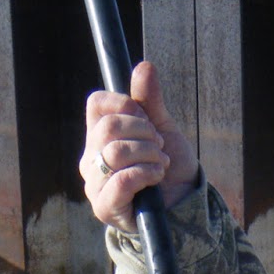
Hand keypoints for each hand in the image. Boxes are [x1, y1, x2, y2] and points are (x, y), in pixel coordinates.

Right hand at [80, 60, 198, 232]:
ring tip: (161, 162)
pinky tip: (156, 176)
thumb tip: (144, 66)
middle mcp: (90, 158)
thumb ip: (151, 101)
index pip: (97, 104)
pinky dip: (146, 173)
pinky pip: (121, 180)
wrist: (183, 204)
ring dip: (149, 154)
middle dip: (144, 132)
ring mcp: (94, 183)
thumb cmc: (168, 166)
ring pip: (116, 152)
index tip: (147, 119)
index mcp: (98, 135)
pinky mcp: (104, 207)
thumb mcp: (163, 128)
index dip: (126, 104)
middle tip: (159, 144)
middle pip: (108, 127)